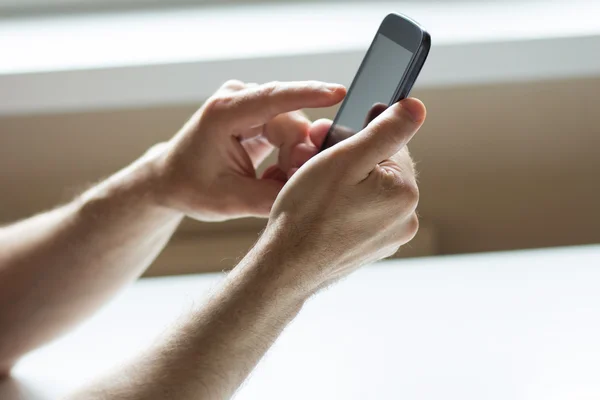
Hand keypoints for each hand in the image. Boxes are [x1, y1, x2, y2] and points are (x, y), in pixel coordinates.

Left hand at [149, 80, 345, 220]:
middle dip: (297, 155)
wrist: (170, 179)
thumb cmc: (191, 187)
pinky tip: (273, 172)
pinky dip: (287, 154)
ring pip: (294, 127)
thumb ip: (272, 197)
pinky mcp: (257, 111)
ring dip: (292, 157)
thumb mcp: (230, 202)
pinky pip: (288, 130)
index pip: (274, 98)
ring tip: (273, 181)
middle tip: (285, 184)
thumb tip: (311, 189)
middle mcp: (237, 98)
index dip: (308, 94)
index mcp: (224, 113)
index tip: (339, 93)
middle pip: (291, 120)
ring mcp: (248, 102)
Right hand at [259, 98, 425, 293]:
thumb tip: (416, 108)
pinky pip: (363, 214)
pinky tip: (323, 213)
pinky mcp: (373, 248)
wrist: (287, 266)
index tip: (329, 146)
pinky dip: (345, 208)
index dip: (356, 138)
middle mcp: (406, 218)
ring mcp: (390, 237)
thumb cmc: (308, 212)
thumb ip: (385, 130)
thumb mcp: (345, 159)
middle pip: (381, 168)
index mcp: (405, 193)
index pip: (391, 144)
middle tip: (316, 166)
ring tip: (317, 193)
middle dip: (350, 161)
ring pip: (370, 191)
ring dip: (347, 184)